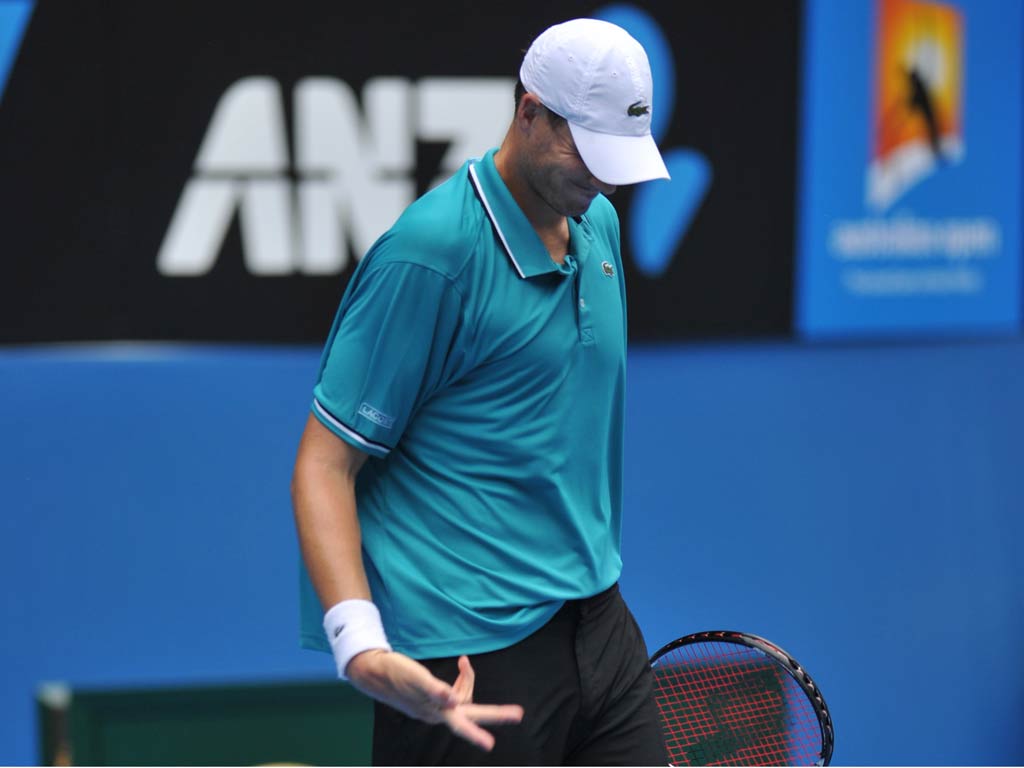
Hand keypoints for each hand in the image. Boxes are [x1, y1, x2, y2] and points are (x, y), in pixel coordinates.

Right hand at [345, 650, 523, 750]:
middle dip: (494, 713)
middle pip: (471, 713)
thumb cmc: (394, 672)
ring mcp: (433, 707)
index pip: (462, 722)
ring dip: (468, 680)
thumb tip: (453, 701)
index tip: (490, 745)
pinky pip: (453, 694)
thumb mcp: (415, 678)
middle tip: (517, 714)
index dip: (477, 733)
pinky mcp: (429, 700)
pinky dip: (460, 680)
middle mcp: (437, 713)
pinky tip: (460, 666)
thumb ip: (434, 690)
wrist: (373, 670)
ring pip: (462, 699)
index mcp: (435, 711)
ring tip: (464, 661)